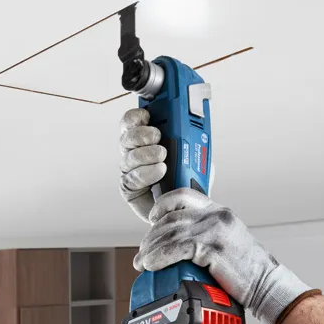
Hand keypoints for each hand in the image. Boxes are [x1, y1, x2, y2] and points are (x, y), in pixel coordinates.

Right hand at [119, 108, 215, 222]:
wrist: (187, 208)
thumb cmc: (189, 181)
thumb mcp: (196, 156)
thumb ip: (193, 140)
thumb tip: (192, 128)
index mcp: (148, 139)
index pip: (133, 122)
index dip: (136, 116)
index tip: (147, 115)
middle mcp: (136, 153)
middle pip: (127, 136)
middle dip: (141, 133)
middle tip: (157, 136)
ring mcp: (131, 171)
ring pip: (129, 156)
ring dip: (146, 153)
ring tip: (163, 156)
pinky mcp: (129, 189)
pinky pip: (132, 177)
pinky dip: (147, 172)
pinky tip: (160, 171)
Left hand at [134, 189, 312, 323]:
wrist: (266, 284)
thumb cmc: (246, 269)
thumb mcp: (227, 240)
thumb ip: (206, 234)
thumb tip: (177, 243)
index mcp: (218, 210)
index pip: (182, 195)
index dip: (161, 206)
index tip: (151, 220)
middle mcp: (216, 215)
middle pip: (170, 218)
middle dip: (151, 236)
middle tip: (142, 252)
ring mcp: (214, 230)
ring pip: (170, 233)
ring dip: (150, 249)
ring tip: (142, 262)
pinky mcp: (211, 247)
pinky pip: (176, 248)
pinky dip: (159, 257)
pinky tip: (152, 265)